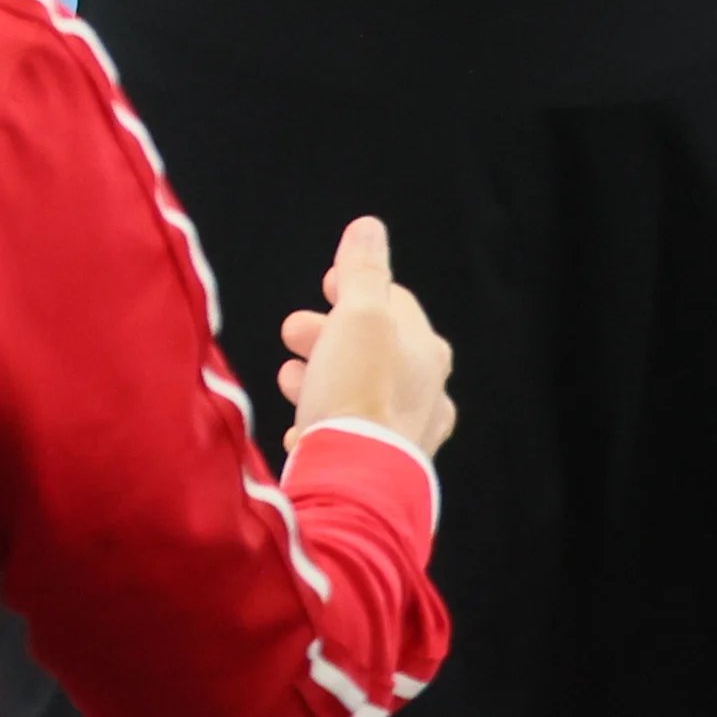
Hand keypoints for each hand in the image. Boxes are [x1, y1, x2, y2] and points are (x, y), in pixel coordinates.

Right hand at [276, 217, 455, 459]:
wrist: (351, 486)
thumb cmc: (357, 395)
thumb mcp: (359, 317)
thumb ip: (363, 272)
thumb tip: (368, 229)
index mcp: (428, 353)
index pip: (394, 303)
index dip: (356, 288)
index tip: (324, 283)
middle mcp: (427, 394)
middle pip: (375, 350)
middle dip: (330, 334)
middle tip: (292, 332)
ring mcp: (405, 437)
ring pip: (361, 394)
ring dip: (324, 377)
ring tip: (289, 377)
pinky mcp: (377, 473)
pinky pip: (350, 439)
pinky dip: (325, 424)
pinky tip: (300, 429)